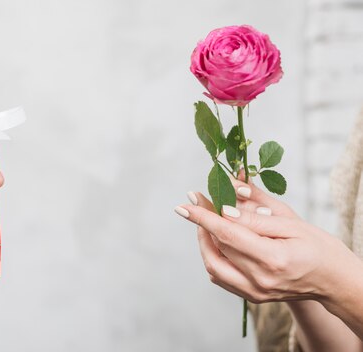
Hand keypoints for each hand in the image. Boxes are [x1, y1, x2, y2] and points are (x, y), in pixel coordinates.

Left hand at [176, 177, 358, 303]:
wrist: (334, 280)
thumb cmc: (318, 247)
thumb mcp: (292, 224)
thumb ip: (256, 217)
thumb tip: (225, 207)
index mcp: (273, 259)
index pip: (228, 234)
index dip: (203, 217)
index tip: (185, 203)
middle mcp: (259, 280)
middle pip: (218, 247)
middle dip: (203, 222)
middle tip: (199, 202)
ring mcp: (254, 292)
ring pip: (213, 265)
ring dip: (204, 241)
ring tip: (207, 220)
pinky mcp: (251, 297)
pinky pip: (220, 276)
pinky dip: (214, 256)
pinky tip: (219, 240)